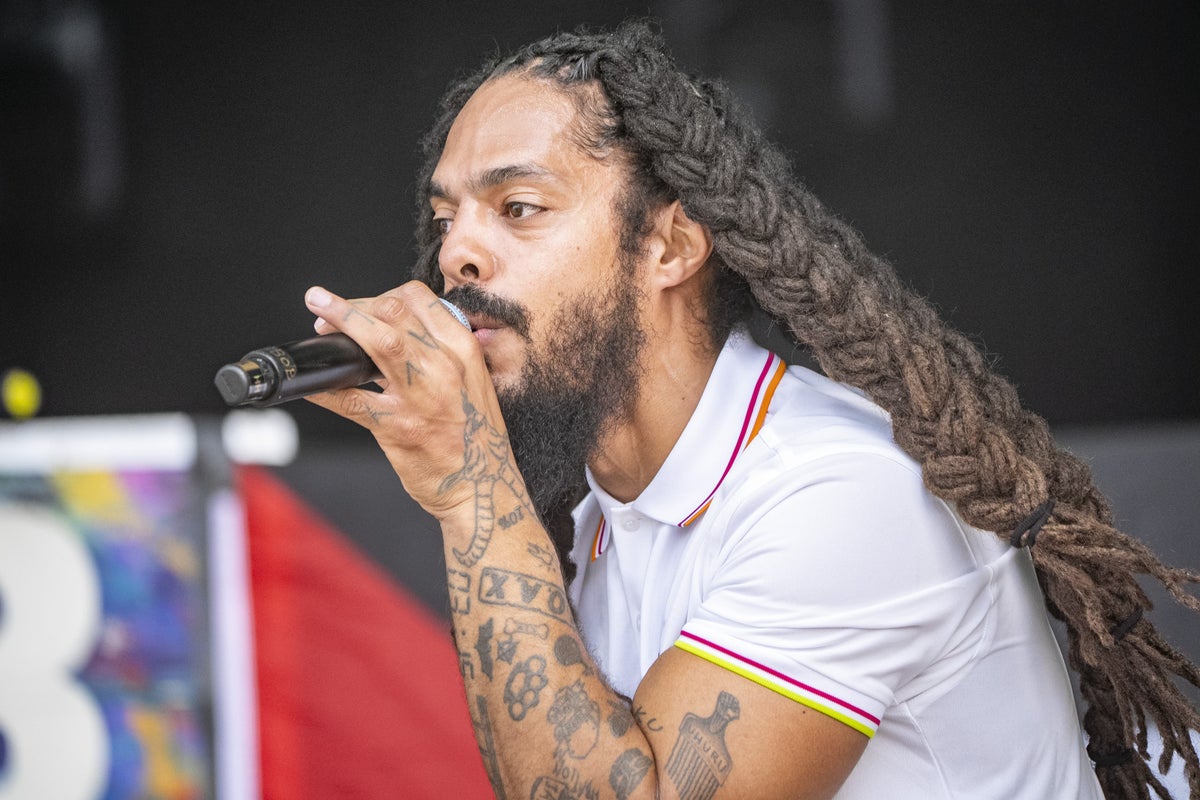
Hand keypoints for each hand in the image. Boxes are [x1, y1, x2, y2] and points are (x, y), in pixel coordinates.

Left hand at [302, 281, 511, 521]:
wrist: (484, 487)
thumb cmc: (475, 437)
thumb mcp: (473, 382)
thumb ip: (442, 354)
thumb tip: (397, 334)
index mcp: (463, 349)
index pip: (418, 298)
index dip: (381, 295)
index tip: (365, 306)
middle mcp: (446, 365)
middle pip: (393, 311)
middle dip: (353, 307)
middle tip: (327, 313)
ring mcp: (422, 395)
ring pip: (378, 341)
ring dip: (340, 322)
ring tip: (317, 323)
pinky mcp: (399, 426)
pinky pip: (351, 399)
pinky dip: (323, 389)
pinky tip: (309, 386)